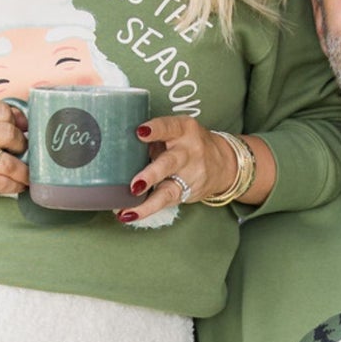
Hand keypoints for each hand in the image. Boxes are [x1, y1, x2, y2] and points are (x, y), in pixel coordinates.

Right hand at [0, 98, 24, 209]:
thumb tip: (25, 121)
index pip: (2, 110)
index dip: (16, 121)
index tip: (20, 131)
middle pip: (8, 133)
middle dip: (21, 144)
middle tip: (22, 152)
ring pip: (8, 161)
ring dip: (23, 170)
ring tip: (26, 173)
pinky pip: (1, 182)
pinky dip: (15, 185)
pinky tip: (18, 184)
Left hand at [121, 116, 264, 224]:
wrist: (223, 163)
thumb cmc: (187, 144)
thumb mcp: (176, 132)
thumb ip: (153, 138)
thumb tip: (117, 147)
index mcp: (183, 129)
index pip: (169, 127)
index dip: (155, 130)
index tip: (139, 132)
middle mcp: (188, 151)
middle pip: (170, 162)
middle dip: (152, 174)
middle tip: (135, 185)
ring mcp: (189, 175)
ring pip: (168, 189)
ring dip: (147, 202)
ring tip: (128, 209)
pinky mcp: (187, 192)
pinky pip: (165, 202)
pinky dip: (146, 209)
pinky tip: (129, 214)